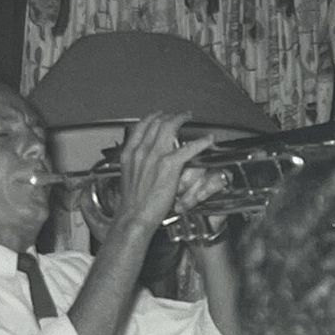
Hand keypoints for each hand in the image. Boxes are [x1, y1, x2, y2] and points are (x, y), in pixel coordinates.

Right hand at [114, 111, 221, 232]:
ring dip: (181, 119)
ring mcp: (155, 157)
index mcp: (130, 154)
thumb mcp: (128, 179)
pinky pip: (188, 148)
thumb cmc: (131, 206)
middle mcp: (141, 151)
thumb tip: (142, 164)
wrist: (133, 218)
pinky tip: (207, 140)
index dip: (153, 117)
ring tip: (188, 117)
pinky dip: (200, 142)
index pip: (142, 126)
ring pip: (169, 127)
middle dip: (169, 116)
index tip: (160, 115)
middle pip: (156, 122)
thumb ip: (136, 166)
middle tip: (178, 116)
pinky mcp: (169, 165)